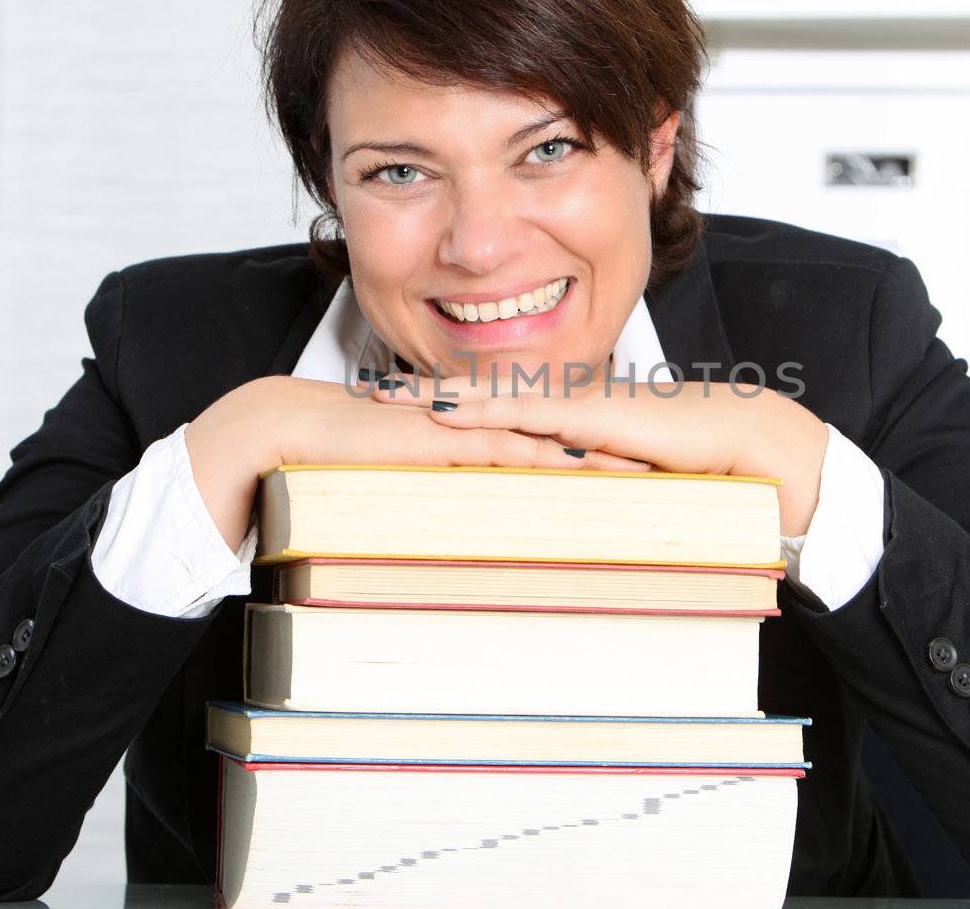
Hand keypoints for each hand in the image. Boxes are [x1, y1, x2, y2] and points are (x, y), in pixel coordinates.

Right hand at [183, 374, 651, 552]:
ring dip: (600, 459)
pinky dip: (546, 462)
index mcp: (482, 439)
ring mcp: (465, 429)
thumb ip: (451, 502)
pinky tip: (583, 474)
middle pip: (567, 443)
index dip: (607, 462)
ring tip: (655, 476)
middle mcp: (483, 428)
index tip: (657, 481)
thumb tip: (477, 541)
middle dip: (622, 458)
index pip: (556, 451)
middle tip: (679, 475)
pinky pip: (503, 451)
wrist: (290, 429)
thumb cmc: (343, 460)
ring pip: (549, 443)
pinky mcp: (444, 437)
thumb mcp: (413, 487)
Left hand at [367, 372, 830, 535]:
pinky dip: (483, 409)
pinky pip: (527, 413)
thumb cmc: (707, 470)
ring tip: (389, 395)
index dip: (461, 407)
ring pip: (494, 397)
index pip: (508, 412)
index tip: (414, 410)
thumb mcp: (640, 490)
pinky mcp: (592, 420)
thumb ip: (605, 500)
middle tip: (374, 392)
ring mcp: (580, 409)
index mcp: (579, 424)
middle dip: (430, 394)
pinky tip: (445, 409)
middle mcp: (571, 409)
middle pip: (487, 397)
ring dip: (440, 397)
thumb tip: (582, 530)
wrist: (754, 446)